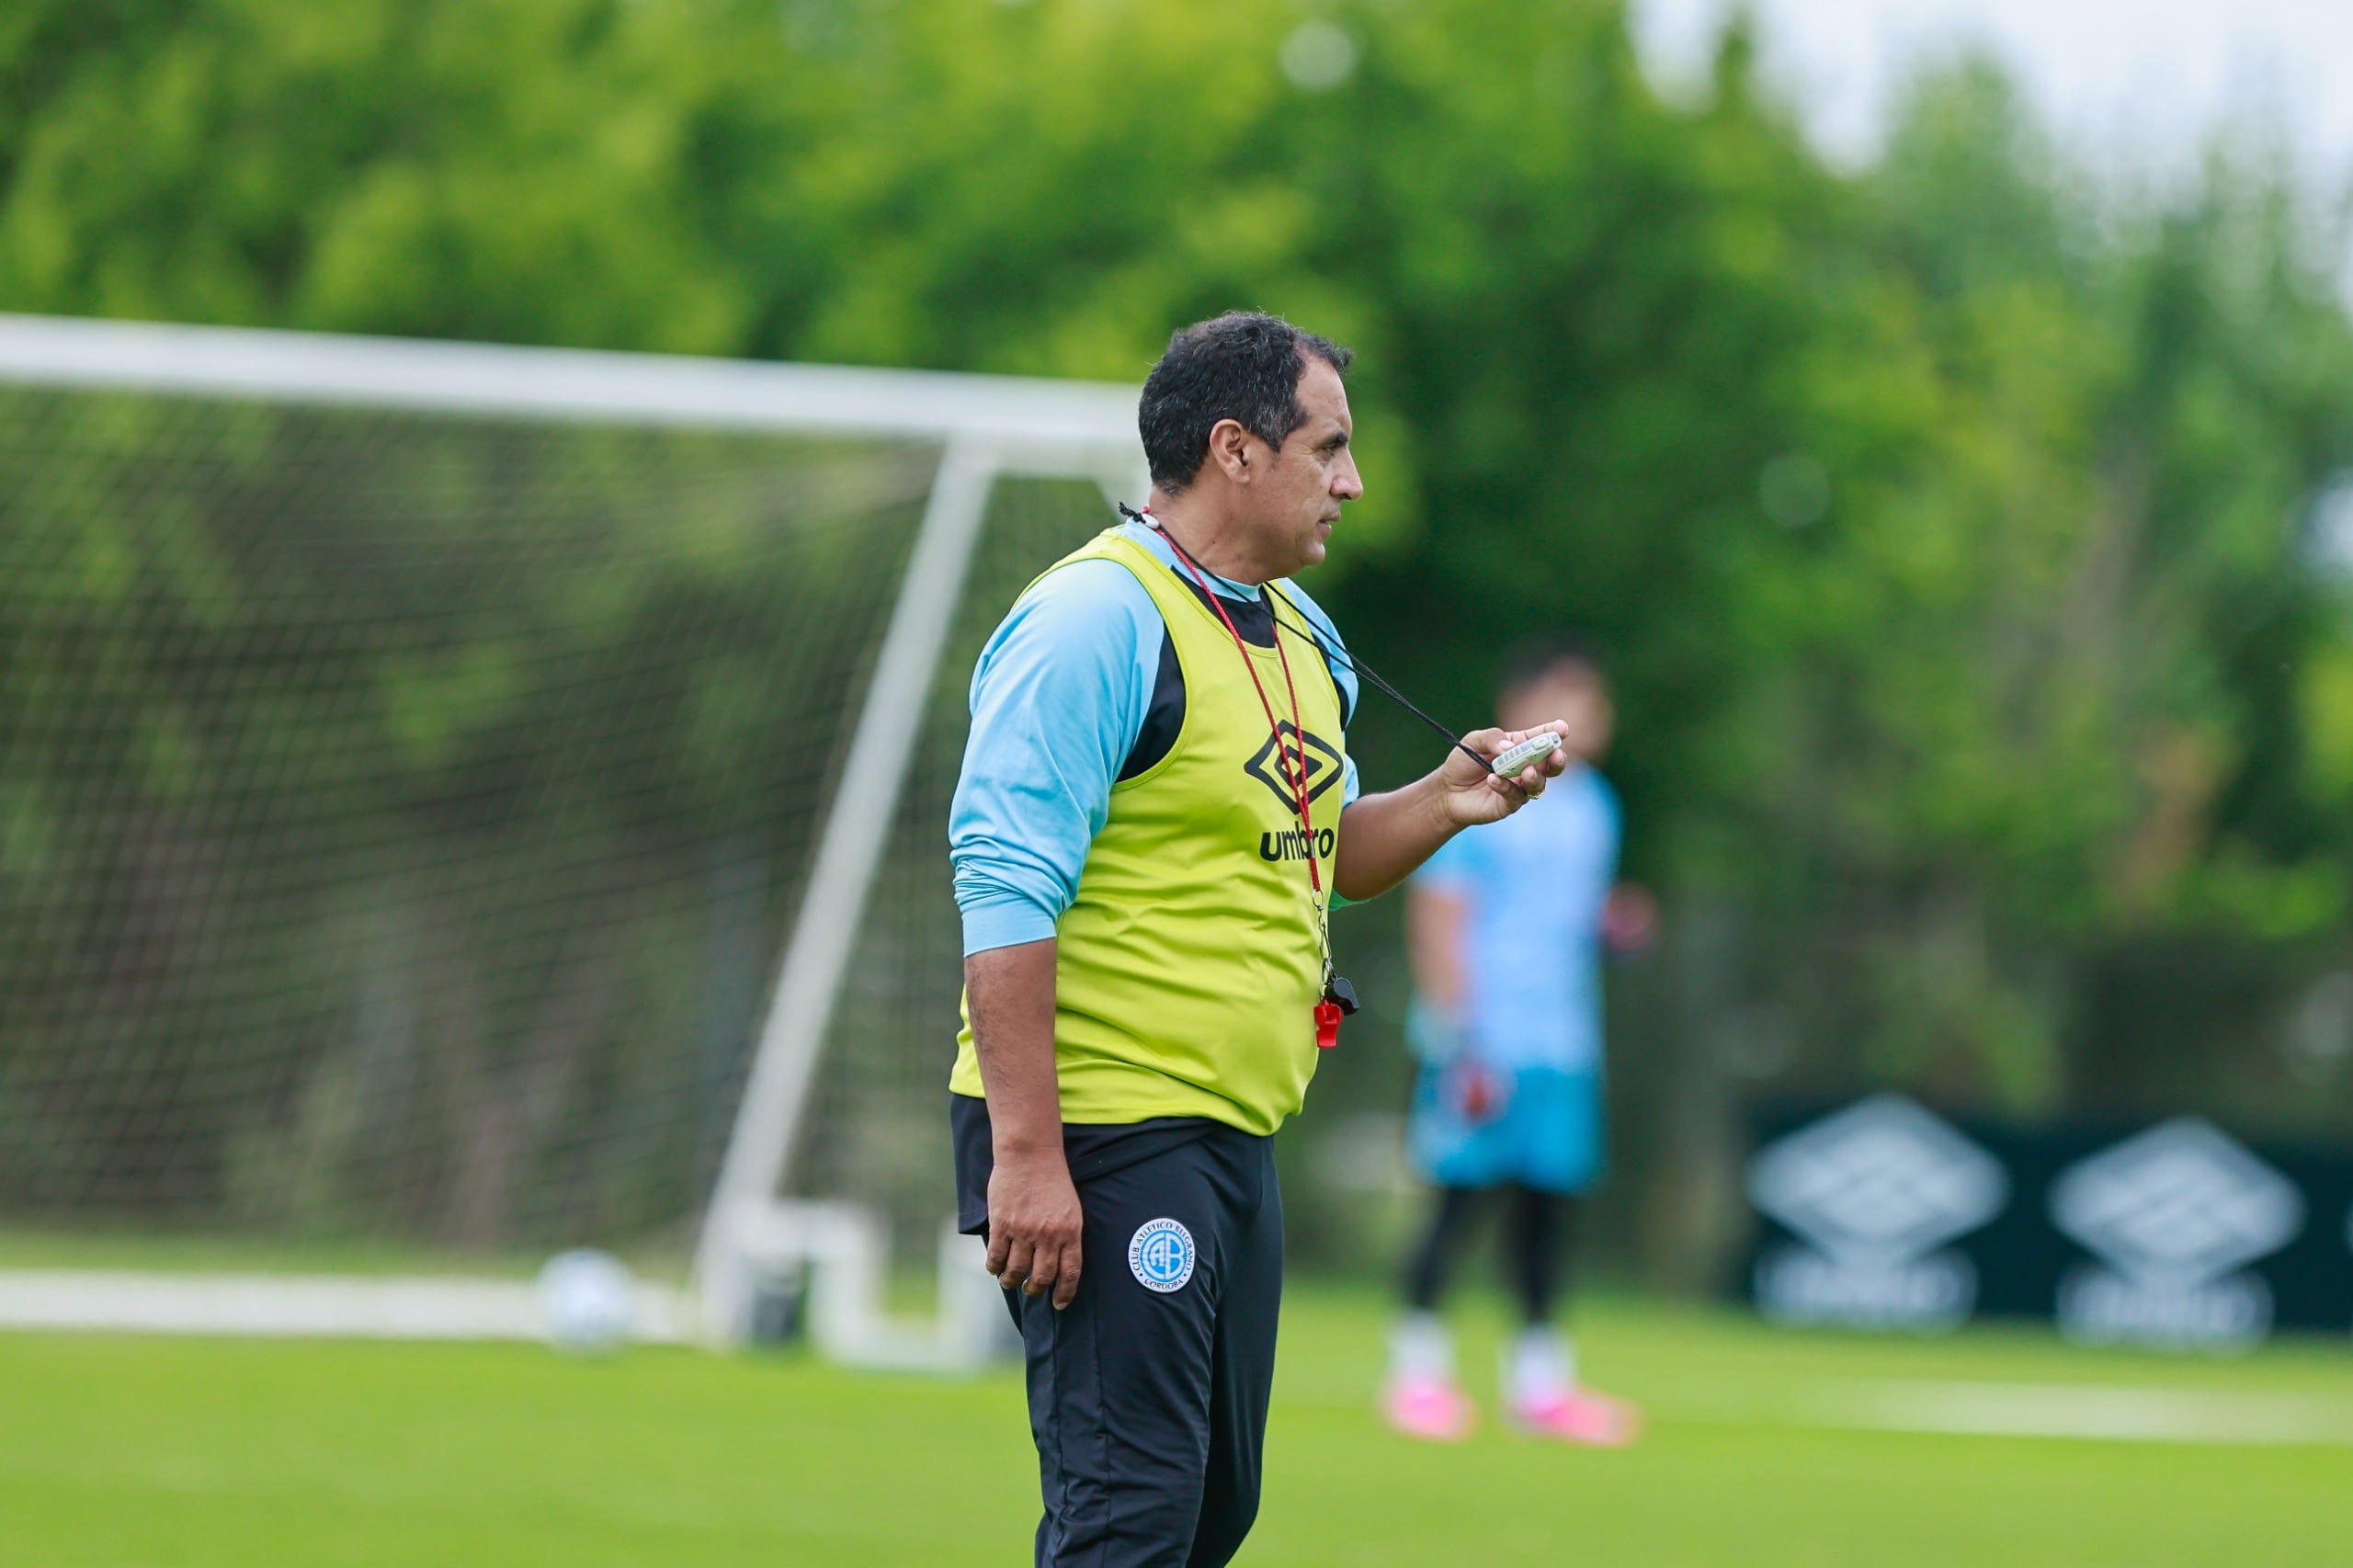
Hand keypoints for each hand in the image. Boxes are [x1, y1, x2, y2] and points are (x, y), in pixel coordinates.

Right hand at [983, 1148, 1083, 1309]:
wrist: (1030, 1154)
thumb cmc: (1053, 1180)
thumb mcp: (1071, 1209)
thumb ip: (1067, 1236)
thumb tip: (1059, 1266)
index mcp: (1070, 1231)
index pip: (1070, 1273)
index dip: (1065, 1293)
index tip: (1059, 1304)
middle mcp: (1048, 1235)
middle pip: (1041, 1277)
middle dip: (1034, 1290)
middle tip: (1030, 1290)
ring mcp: (1024, 1231)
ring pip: (1015, 1271)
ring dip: (1011, 1281)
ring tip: (1009, 1281)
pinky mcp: (1002, 1224)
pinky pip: (996, 1256)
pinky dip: (994, 1267)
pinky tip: (994, 1268)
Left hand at [1434, 720, 1571, 827]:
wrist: (1447, 790)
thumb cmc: (1462, 763)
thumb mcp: (1473, 742)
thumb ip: (1492, 738)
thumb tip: (1510, 747)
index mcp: (1519, 746)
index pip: (1541, 737)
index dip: (1554, 732)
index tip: (1563, 728)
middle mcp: (1525, 766)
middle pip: (1550, 764)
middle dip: (1557, 759)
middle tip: (1557, 755)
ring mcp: (1520, 786)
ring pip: (1538, 784)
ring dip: (1535, 777)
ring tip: (1527, 771)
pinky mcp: (1509, 804)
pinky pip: (1515, 796)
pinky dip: (1506, 787)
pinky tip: (1493, 780)